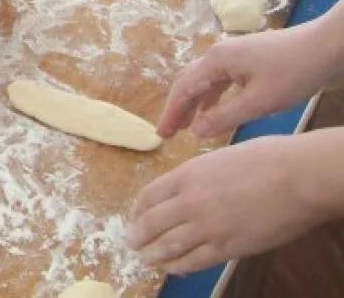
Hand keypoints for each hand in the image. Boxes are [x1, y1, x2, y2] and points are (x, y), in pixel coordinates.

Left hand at [128, 133, 340, 273]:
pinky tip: (173, 268)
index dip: (137, 211)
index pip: (148, 196)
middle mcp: (190, 201)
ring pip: (169, 246)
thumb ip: (197, 177)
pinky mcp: (228, 247)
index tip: (134, 218)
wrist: (297, 177)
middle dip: (138, 236)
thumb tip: (186, 191)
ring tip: (145, 259)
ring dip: (153, 255)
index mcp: (186, 175)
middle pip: (151, 224)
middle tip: (131, 243)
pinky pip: (195, 261)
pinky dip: (179, 266)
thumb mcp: (217, 159)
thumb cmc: (264, 159)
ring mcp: (208, 226)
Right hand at [156, 21, 334, 138]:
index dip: (172, 113)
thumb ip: (225, 117)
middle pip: (188, 81)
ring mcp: (233, 54)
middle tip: (169, 131)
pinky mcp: (246, 58)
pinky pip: (219, 79)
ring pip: (203, 80)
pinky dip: (210, 96)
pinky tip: (213, 110)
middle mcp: (218, 54)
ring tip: (187, 125)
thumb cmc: (293, 73)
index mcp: (216, 61)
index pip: (184, 89)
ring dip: (193, 102)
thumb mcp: (259, 102)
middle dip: (178, 107)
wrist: (324, 46)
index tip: (162, 134)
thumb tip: (196, 131)